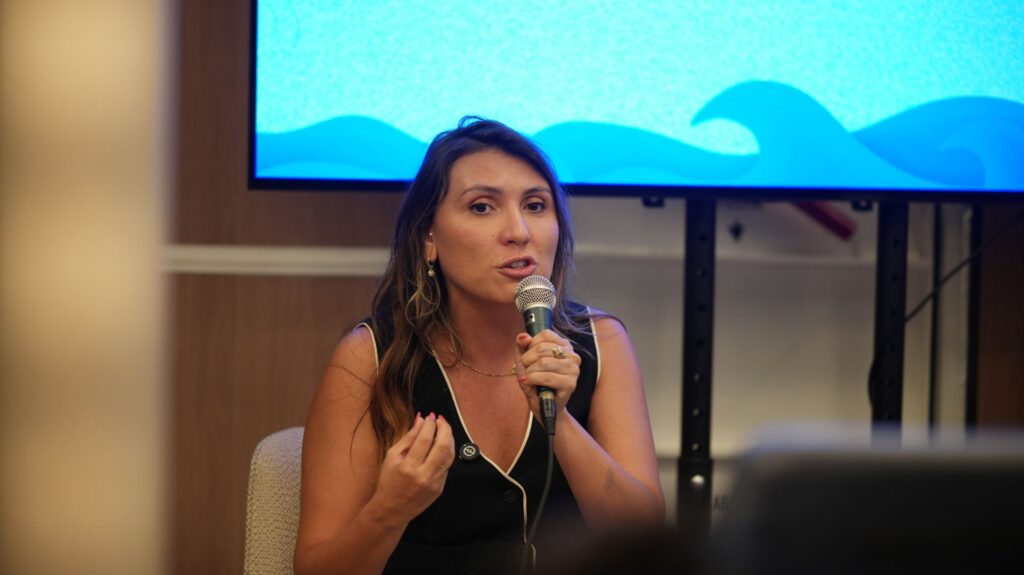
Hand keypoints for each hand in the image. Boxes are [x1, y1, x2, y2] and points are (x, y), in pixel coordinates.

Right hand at [365, 413, 454, 527]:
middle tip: (441, 420)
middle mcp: (424, 475)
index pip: (424, 439)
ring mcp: (434, 483)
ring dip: (449, 439)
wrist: (392, 509)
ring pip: (449, 455)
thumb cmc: (389, 481)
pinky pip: (447, 465)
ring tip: (444, 429)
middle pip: (442, 446)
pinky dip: (447, 452)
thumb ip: (408, 437)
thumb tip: (421, 420)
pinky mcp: (440, 488)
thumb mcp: (392, 456)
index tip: (430, 416)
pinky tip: (442, 444)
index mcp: (408, 466)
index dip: (429, 425)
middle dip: (444, 428)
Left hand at [515, 330, 580, 423]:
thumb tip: (523, 336)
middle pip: (542, 348)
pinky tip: (529, 382)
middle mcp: (572, 355)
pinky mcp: (570, 384)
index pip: (546, 335)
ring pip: (544, 362)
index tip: (527, 357)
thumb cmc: (536, 382)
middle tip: (525, 370)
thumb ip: (523, 346)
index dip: (531, 345)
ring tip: (528, 378)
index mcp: (564, 346)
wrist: (543, 405)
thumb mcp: (526, 361)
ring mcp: (573, 370)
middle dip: (527, 360)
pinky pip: (547, 377)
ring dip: (529, 371)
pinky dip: (533, 379)